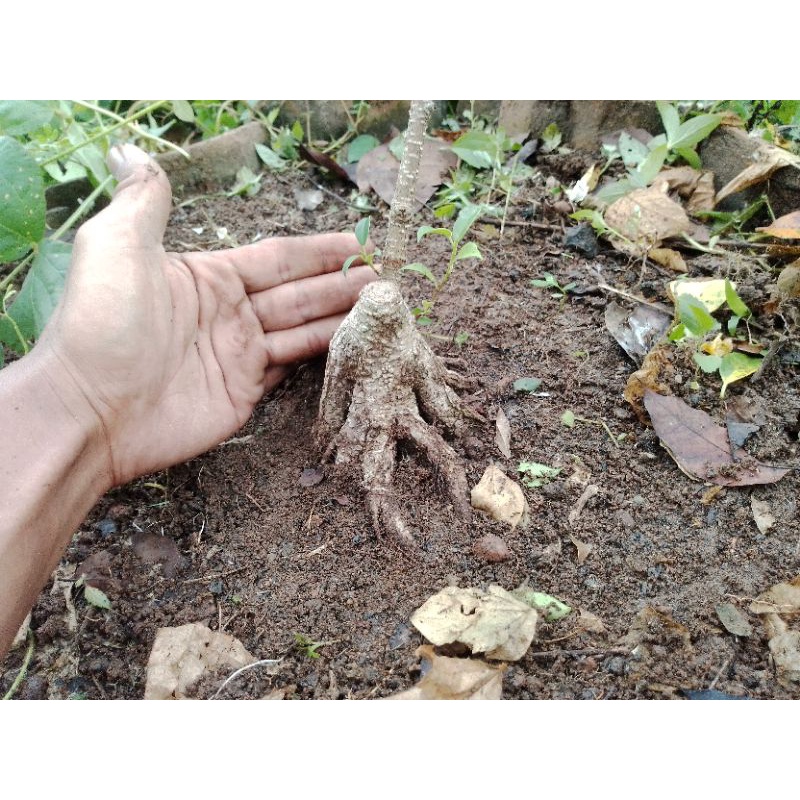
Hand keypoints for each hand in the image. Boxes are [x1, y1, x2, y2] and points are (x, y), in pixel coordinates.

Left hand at [38, 144, 373, 485]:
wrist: (91, 408)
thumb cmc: (104, 322)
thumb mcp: (117, 245)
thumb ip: (145, 202)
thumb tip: (132, 152)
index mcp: (209, 276)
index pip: (278, 257)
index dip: (319, 249)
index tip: (358, 240)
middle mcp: (229, 313)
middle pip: (299, 293)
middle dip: (342, 283)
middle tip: (386, 278)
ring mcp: (239, 354)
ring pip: (303, 330)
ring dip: (342, 318)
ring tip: (383, 308)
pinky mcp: (246, 393)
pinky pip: (293, 368)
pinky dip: (324, 357)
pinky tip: (353, 345)